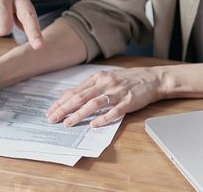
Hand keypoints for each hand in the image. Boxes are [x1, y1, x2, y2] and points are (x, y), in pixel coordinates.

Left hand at [46, 67, 164, 127]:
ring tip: (68, 123)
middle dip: (64, 109)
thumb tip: (69, 96)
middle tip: (53, 119)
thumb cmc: (127, 80)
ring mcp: (116, 93)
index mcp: (98, 78)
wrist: (151, 78)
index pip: (75, 91)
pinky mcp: (127, 102)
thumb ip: (89, 87)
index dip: (61, 102)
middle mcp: (105, 83)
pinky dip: (103, 118)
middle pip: (80, 97)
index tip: (50, 111)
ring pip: (94, 104)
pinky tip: (94, 125)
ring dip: (79, 114)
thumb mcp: (106, 78)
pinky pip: (114, 111)